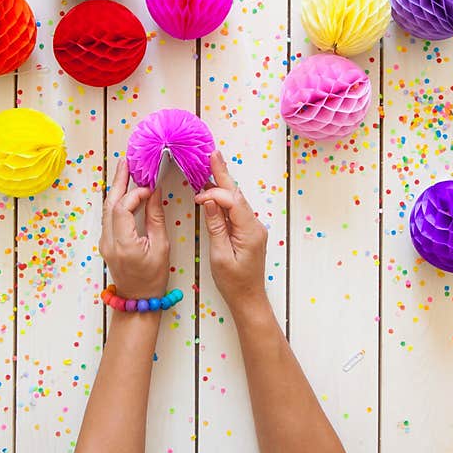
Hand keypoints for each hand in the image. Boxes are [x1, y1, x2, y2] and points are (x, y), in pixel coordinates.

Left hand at [99, 158, 169, 299]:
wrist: (137, 299)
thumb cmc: (153, 278)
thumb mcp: (160, 247)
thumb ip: (155, 218)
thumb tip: (154, 193)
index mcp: (124, 244)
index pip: (123, 208)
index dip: (135, 193)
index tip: (150, 187)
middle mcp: (109, 241)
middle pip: (109, 204)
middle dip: (118, 181)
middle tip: (126, 161)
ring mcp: (104, 242)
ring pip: (107, 209)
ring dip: (116, 189)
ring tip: (125, 170)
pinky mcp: (106, 242)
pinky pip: (109, 216)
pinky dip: (117, 201)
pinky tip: (125, 191)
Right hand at [195, 151, 268, 308]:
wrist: (248, 298)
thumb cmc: (233, 282)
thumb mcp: (220, 255)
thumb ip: (216, 226)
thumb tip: (209, 202)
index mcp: (249, 230)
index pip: (232, 201)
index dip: (214, 194)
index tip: (197, 198)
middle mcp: (254, 225)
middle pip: (236, 194)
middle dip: (223, 174)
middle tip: (213, 154)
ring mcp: (252, 227)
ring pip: (236, 200)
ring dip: (222, 184)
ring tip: (211, 165)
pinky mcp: (248, 231)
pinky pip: (235, 209)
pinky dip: (224, 197)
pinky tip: (215, 190)